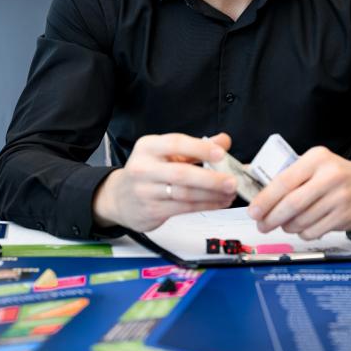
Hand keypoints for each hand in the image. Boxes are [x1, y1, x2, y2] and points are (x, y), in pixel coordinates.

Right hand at [92, 132, 237, 231]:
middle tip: (231, 181)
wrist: (119, 197)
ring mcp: (146, 191)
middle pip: (181, 174)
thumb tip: (224, 140)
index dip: (200, 148)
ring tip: (229, 193)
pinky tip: (218, 202)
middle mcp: (144, 168)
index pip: (176, 143)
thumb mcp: (166, 153)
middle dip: (210, 179)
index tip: (221, 153)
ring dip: (212, 195)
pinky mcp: (152, 210)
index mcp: (148, 147)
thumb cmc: (147, 171)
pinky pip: (184, 208)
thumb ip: (196, 147)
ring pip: (185, 194)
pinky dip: (205, 205)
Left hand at [248, 146, 350, 239]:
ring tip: (284, 224)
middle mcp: (330, 177)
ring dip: (287, 226)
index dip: (265, 200)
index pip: (284, 181)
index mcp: (317, 159)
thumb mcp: (315, 164)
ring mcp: (339, 198)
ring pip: (302, 221)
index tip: (254, 210)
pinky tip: (303, 226)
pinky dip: (303, 232)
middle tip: (262, 224)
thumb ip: (290, 176)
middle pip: (292, 204)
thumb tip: (260, 196)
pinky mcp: (345, 216)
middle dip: (272, 218)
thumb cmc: (337, 174)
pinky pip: (314, 230)